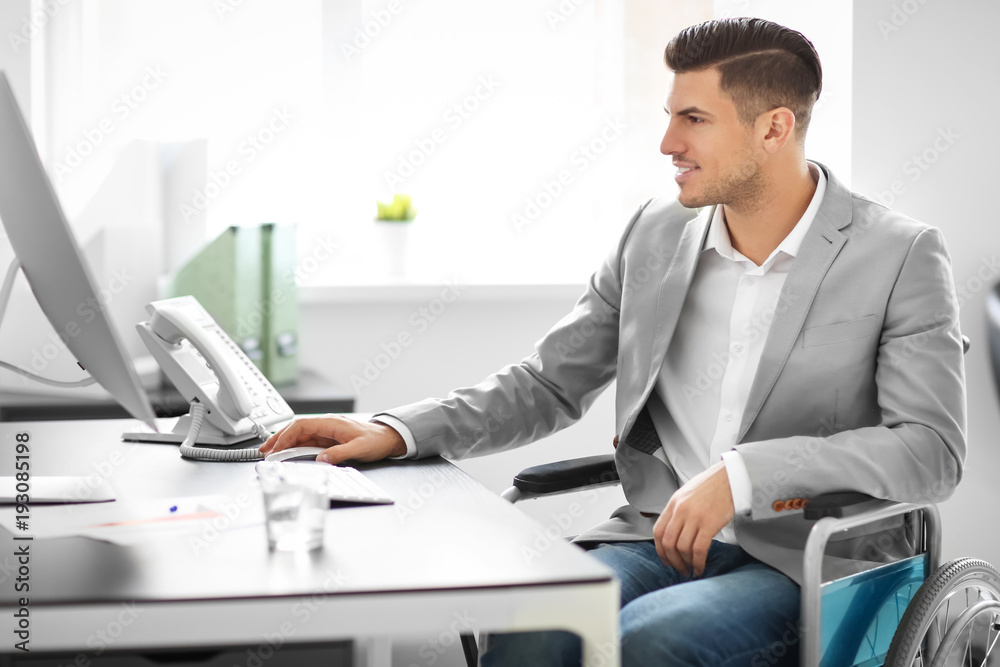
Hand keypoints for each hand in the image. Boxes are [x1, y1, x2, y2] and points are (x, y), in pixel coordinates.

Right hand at [258, 415, 406, 463]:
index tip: (275, 447)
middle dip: (279, 439)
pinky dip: (294, 447)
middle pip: (296, 429)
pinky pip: (307, 441)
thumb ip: (340, 454)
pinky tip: (287, 453)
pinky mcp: (328, 439)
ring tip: (271, 453)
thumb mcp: (359, 448)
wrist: (388, 438)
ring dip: (284, 443)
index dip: (286, 436)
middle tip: (265, 451)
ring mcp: (326, 432)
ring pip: (300, 435)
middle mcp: (326, 425)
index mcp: (331, 423)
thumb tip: (321, 460)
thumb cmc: (376, 440)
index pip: (302, 425)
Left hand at [653, 460, 734, 576]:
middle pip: (668, 543)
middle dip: (673, 560)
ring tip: (691, 569)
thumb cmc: (711, 486)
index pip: (658, 531)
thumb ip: (678, 511)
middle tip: (680, 569)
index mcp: (673, 503)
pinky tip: (701, 567)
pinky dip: (698, 562)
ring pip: (683, 548)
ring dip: (686, 563)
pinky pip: (699, 549)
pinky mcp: (710, 523)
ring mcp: (695, 517)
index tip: (666, 559)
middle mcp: (681, 510)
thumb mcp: (687, 494)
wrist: (729, 477)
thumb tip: (673, 531)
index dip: (660, 550)